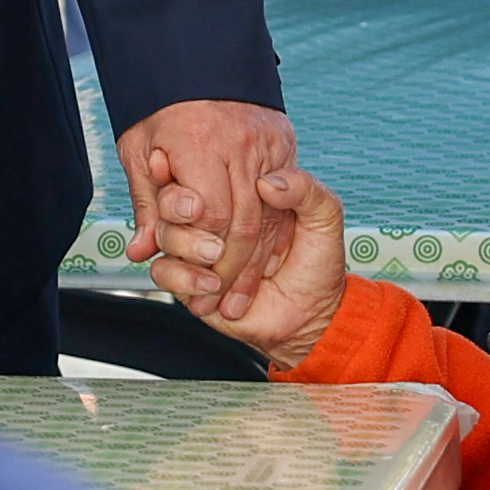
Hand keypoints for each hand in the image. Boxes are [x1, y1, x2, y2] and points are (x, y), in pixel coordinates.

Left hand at [117, 100, 300, 308]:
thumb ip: (146, 203)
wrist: (199, 60)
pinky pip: (284, 202)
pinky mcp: (285, 144)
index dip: (204, 250)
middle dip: (231, 270)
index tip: (195, 277)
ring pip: (269, 217)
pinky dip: (273, 238)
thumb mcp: (138, 148)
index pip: (212, 214)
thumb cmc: (161, 107)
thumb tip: (141, 250)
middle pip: (245, 222)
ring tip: (236, 297)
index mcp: (199, 140)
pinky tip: (262, 266)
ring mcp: (268, 142)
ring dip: (254, 264)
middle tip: (218, 303)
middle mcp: (240, 142)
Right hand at [166, 167, 355, 364]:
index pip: (204, 174)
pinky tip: (211, 283)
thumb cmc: (319, 266)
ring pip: (164, 233)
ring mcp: (197, 249)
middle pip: (175, 200)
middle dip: (180, 207)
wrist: (310, 316)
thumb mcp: (326, 218)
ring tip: (215, 254)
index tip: (191, 176)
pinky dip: (183, 276)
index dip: (193, 173)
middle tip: (199, 213)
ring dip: (185, 242)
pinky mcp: (188, 280)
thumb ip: (306, 189)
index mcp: (240, 195)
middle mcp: (214, 219)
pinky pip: (163, 271)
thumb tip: (267, 182)